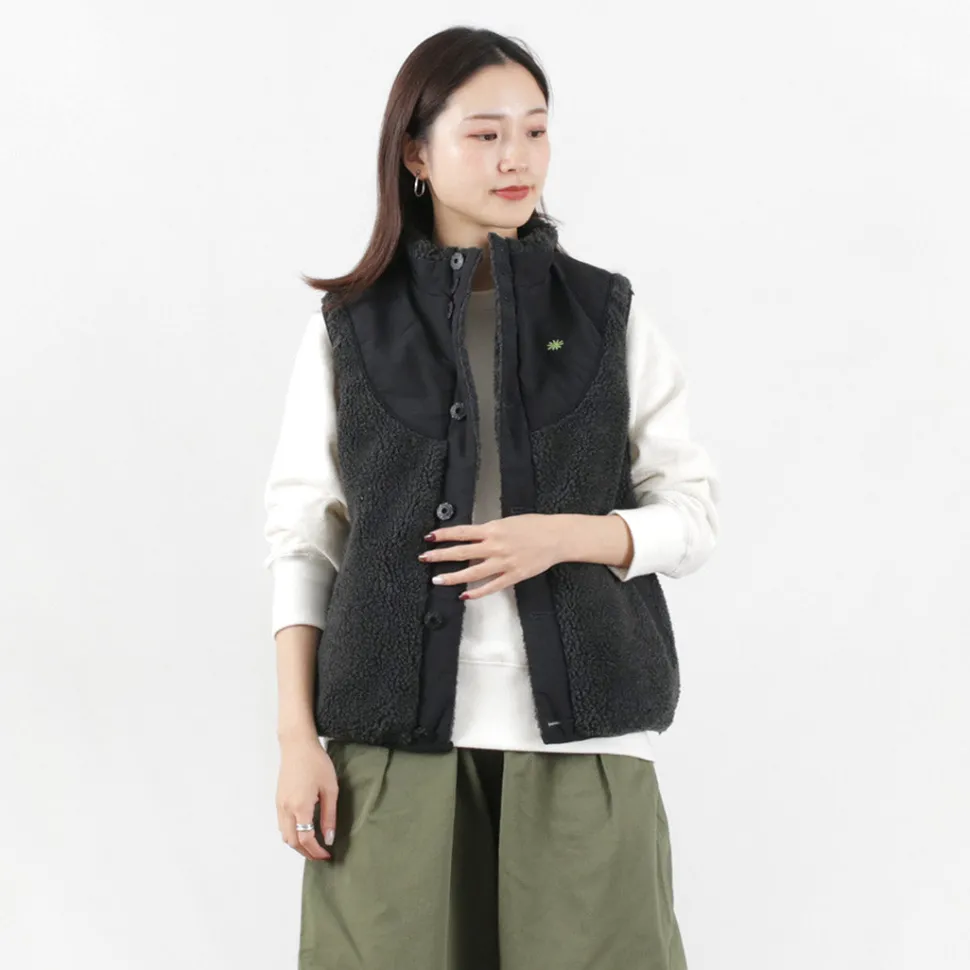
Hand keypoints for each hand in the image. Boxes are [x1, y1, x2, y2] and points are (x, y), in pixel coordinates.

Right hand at [276, 735, 338, 860]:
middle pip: (292, 842)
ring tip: (313, 845)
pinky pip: (282, 825)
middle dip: (306, 852)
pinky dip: (291, 834)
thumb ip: (329, 816)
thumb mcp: (330, 788)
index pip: (306, 839)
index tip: (328, 855)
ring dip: (297, 844)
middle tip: (321, 855)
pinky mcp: (278, 800)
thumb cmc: (316, 763)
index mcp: (300, 806)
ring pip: (284, 835)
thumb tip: (330, 838)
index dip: (317, 851)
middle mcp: (286, 809)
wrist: (297, 745)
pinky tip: (304, 831)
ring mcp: (279, 805)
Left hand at [418, 514, 561, 599]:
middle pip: (461, 552)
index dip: (444, 535)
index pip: (462, 533)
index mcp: (493, 530)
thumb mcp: (507, 522)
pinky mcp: (513, 576)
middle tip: (425, 558)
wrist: (556, 537)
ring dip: (453, 576)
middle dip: (441, 555)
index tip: (429, 537)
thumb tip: (473, 535)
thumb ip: (489, 530)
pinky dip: (477, 592)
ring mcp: (503, 563)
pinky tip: (465, 595)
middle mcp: (495, 547)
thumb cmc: (534, 526)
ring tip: (437, 579)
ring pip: (472, 572)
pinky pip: (491, 586)